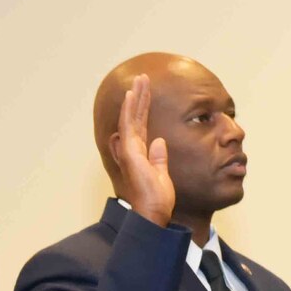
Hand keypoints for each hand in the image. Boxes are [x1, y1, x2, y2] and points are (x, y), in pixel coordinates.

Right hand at [114, 75, 174, 226]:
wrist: (152, 212)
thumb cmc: (156, 199)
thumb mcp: (162, 174)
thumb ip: (159, 158)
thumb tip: (161, 142)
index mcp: (140, 154)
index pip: (142, 125)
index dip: (143, 108)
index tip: (146, 93)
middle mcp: (131, 150)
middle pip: (135, 118)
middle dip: (139, 97)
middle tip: (142, 78)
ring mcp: (129, 150)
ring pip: (131, 117)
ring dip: (135, 97)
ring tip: (140, 79)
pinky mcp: (130, 152)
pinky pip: (129, 126)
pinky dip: (129, 109)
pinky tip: (131, 95)